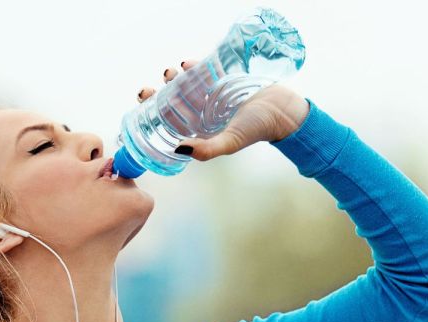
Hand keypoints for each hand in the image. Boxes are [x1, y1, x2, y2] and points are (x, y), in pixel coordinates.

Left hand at [137, 59, 308, 161]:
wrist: (282, 109)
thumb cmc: (257, 129)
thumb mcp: (230, 142)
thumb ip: (207, 149)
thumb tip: (179, 149)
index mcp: (202, 130)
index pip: (173, 122)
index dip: (155, 113)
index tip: (144, 102)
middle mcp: (205, 113)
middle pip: (175, 102)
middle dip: (160, 93)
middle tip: (150, 87)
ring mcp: (213, 96)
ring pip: (187, 85)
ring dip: (175, 78)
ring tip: (170, 71)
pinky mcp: (224, 81)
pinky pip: (204, 72)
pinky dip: (194, 67)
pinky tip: (187, 64)